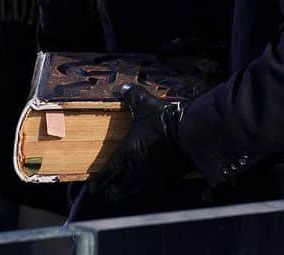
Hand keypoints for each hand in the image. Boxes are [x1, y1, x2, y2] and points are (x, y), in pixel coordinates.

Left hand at [89, 84, 186, 205]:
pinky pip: (158, 192)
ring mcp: (155, 177)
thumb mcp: (144, 103)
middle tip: (109, 193)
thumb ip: (131, 95)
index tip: (93, 188)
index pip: (108, 173)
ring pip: (138, 194)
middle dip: (114, 193)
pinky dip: (153, 193)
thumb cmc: (164, 120)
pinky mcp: (171, 180)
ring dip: (131, 194)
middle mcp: (138, 169)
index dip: (99, 182)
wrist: (190, 133)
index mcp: (128, 153)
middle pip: (121, 190)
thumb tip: (123, 88)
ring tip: (128, 194)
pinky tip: (152, 191)